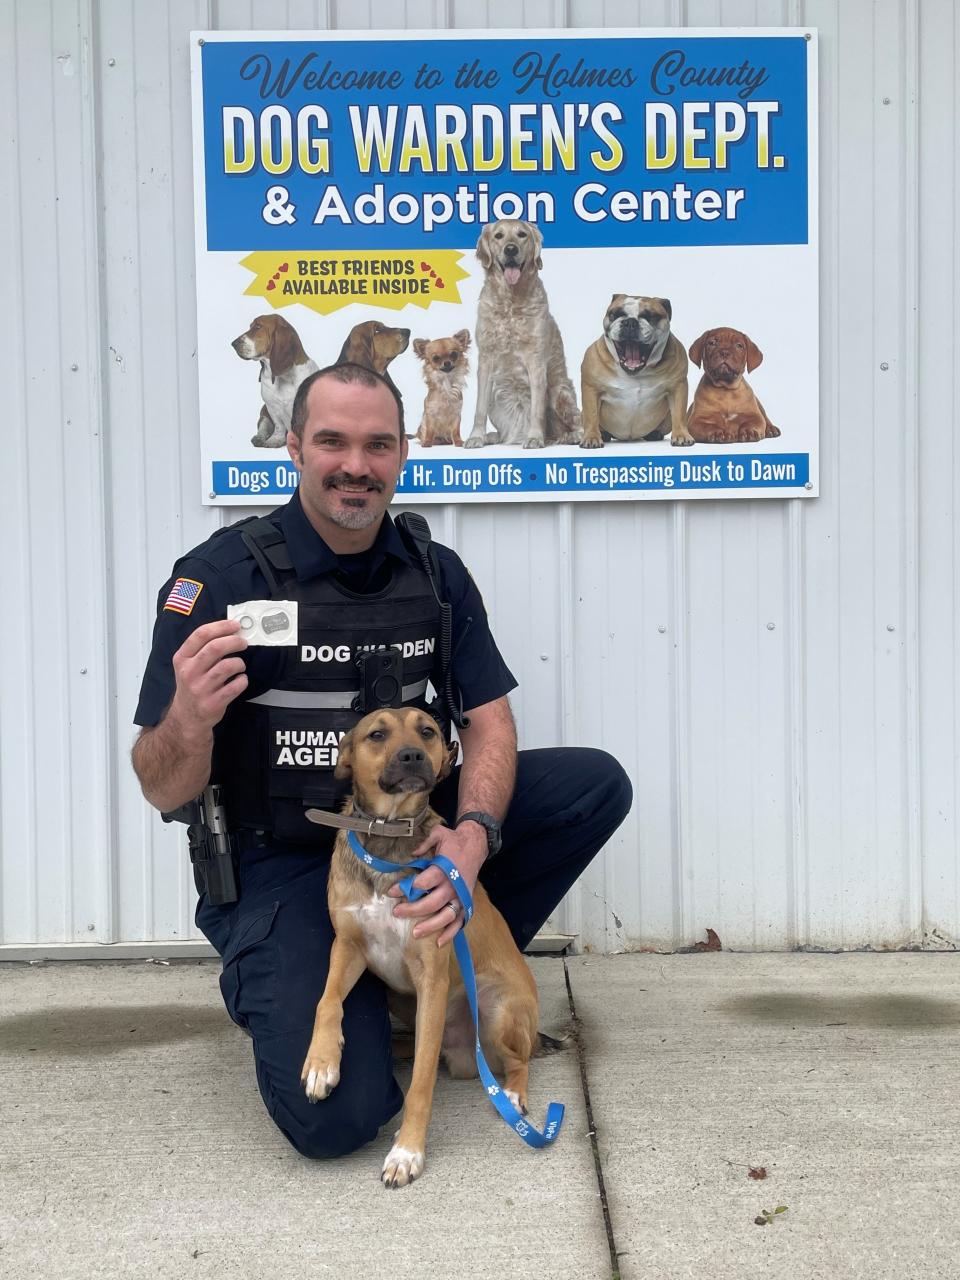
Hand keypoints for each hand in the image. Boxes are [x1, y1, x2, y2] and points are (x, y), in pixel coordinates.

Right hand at [167, 619, 247, 741]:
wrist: (187, 717)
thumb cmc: (192, 685)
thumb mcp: (188, 666)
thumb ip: (204, 649)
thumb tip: (231, 631)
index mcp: (181, 659)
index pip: (201, 635)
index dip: (221, 626)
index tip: (235, 625)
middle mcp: (189, 672)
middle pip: (215, 648)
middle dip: (234, 641)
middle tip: (244, 642)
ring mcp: (200, 689)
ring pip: (227, 666)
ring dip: (239, 663)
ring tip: (239, 666)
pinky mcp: (213, 703)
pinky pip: (235, 686)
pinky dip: (242, 680)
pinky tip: (240, 680)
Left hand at [388, 822, 486, 946]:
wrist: (475, 845)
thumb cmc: (453, 840)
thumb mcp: (438, 833)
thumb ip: (424, 843)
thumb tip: (411, 853)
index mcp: (445, 868)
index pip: (424, 882)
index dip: (406, 888)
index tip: (391, 892)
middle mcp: (453, 884)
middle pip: (432, 902)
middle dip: (413, 909)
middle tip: (396, 912)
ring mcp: (461, 896)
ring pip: (446, 915)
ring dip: (430, 926)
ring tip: (414, 933)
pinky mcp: (466, 902)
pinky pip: (460, 921)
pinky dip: (451, 933)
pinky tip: (439, 942)